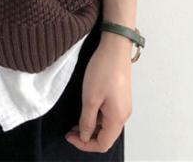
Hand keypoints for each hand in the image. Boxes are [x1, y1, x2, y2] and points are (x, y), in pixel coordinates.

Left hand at [64, 31, 132, 152]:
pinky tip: (86, 109)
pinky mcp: (120, 96)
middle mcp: (123, 115)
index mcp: (117, 118)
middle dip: (87, 136)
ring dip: (91, 126)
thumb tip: (85, 136)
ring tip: (74, 120)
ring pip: (106, 125)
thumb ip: (87, 120)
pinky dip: (96, 116)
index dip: (85, 144)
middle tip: (69, 130)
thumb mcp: (90, 98)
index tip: (69, 136)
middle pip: (106, 136)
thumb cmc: (103, 71)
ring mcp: (123, 105)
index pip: (102, 144)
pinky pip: (108, 114)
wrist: (115, 47)